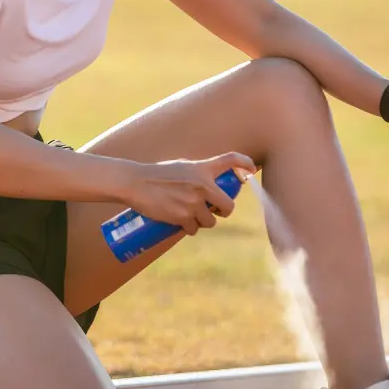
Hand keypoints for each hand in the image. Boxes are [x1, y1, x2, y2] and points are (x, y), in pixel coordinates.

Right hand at [124, 152, 257, 235]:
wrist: (135, 183)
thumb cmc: (157, 174)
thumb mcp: (181, 166)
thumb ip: (198, 174)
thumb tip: (213, 187)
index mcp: (203, 168)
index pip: (231, 159)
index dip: (246, 163)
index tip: (252, 169)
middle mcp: (202, 185)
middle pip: (228, 205)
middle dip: (223, 211)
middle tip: (215, 211)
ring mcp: (194, 202)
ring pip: (210, 221)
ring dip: (203, 221)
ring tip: (190, 215)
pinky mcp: (183, 217)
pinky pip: (194, 229)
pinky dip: (189, 229)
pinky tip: (181, 224)